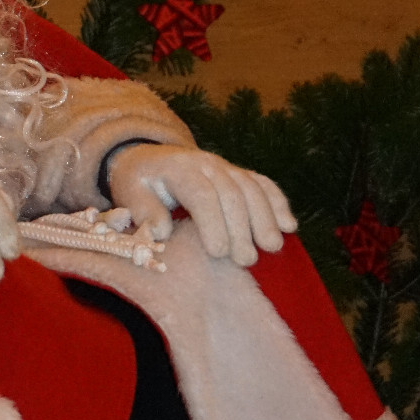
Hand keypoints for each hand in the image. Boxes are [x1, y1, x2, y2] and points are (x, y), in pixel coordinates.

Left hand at [106, 143, 296, 266]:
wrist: (147, 158)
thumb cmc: (138, 183)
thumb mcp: (129, 193)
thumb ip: (143, 211)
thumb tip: (160, 232)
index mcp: (178, 168)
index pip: (201, 194)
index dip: (213, 223)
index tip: (219, 253)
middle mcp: (206, 163)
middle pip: (232, 193)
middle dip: (241, 228)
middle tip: (246, 261)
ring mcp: (225, 166)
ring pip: (252, 188)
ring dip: (265, 218)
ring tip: (272, 247)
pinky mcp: (238, 173)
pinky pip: (263, 184)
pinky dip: (278, 203)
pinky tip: (289, 226)